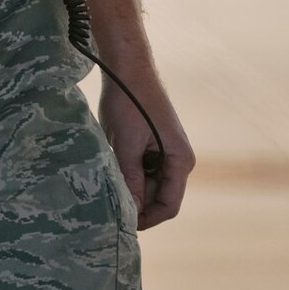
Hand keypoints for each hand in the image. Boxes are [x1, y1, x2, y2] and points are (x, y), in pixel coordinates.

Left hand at [97, 61, 194, 228]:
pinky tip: (110, 167)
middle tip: (109, 204)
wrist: (127, 66)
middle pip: (159, 196)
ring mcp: (167, 150)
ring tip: (107, 182)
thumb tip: (131, 212)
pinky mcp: (154, 142)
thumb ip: (131, 179)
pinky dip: (128, 172)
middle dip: (137, 202)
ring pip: (149, 183)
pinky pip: (143, 168)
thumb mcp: (126, 144)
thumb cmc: (129, 102)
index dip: (147, 219)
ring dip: (131, 186)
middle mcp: (178, 158)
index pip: (169, 206)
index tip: (123, 223)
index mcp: (181, 161)